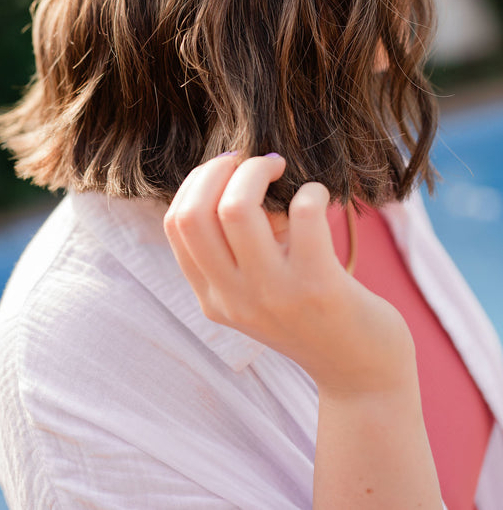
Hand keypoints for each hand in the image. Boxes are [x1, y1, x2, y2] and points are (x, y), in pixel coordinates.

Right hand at [164, 154, 416, 397]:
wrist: (361, 374)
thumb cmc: (311, 317)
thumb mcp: (256, 293)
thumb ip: (237, 252)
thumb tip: (241, 179)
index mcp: (213, 298)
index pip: (176, 224)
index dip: (197, 182)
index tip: (228, 170)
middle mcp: (234, 299)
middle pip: (194, 213)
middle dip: (221, 169)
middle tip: (253, 164)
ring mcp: (274, 295)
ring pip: (236, 209)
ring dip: (258, 172)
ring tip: (281, 171)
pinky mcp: (318, 287)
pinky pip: (303, 213)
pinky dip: (310, 191)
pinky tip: (319, 198)